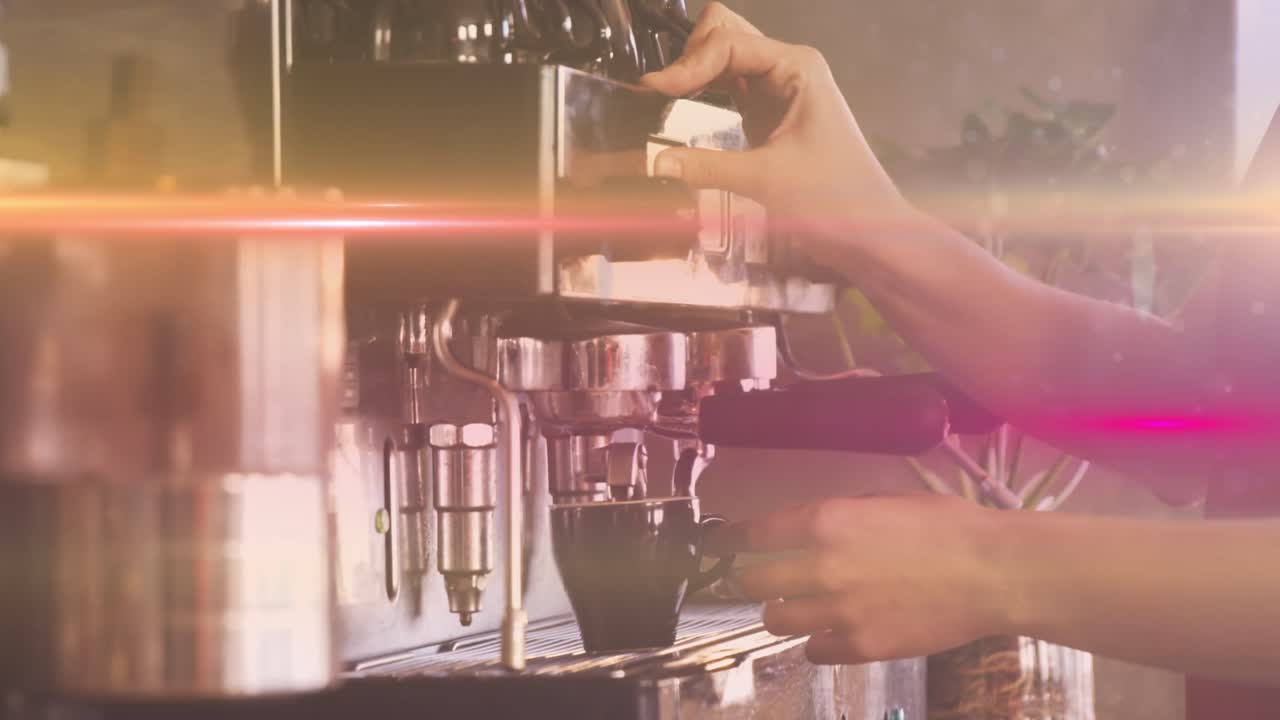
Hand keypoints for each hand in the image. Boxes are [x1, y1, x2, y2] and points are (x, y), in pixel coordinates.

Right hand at [640, 3, 913, 256]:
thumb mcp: (766, 181)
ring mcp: (777, 88)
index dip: (687, 63)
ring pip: (723, 55)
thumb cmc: (834, 200)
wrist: (868, 230)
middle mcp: (787, 67)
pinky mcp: (767, 111)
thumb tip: (655, 162)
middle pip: (725, 33)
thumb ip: (707, 167)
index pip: (728, 44)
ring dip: (694, 71)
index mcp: (797, 67)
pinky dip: (702, 89)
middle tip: (662, 94)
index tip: (651, 91)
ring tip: (664, 100)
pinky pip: (727, 83)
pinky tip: (682, 109)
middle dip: (690, 56)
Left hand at [711, 495, 1013, 664]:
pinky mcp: (861, 647)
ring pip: (776, 621)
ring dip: (784, 612)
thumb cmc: (947, 527)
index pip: (752, 535)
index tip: (719, 547)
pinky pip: (814, 651)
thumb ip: (840, 516)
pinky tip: (835, 630)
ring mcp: (839, 612)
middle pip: (754, 583)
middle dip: (756, 580)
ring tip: (802, 606)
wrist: (993, 572)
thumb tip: (812, 529)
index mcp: (825, 522)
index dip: (730, 542)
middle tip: (767, 579)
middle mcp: (821, 567)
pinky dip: (818, 642)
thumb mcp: (885, 502)